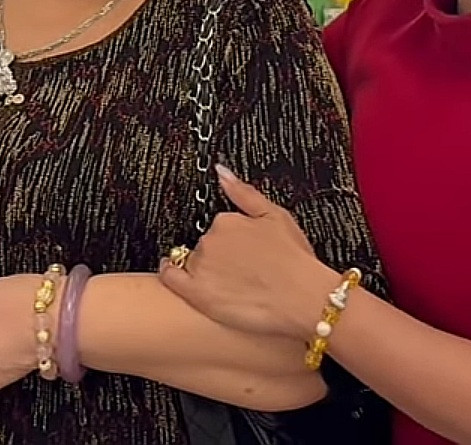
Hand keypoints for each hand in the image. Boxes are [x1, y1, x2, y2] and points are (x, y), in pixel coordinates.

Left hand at [160, 166, 337, 340]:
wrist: (301, 298)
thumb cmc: (293, 260)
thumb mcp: (275, 215)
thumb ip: (243, 192)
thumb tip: (221, 172)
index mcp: (227, 220)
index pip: (220, 225)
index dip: (233, 238)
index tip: (243, 247)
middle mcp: (210, 242)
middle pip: (206, 244)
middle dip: (220, 253)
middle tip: (242, 268)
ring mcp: (202, 268)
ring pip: (193, 261)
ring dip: (205, 267)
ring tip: (230, 282)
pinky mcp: (198, 294)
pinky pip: (171, 278)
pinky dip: (168, 272)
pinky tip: (173, 271)